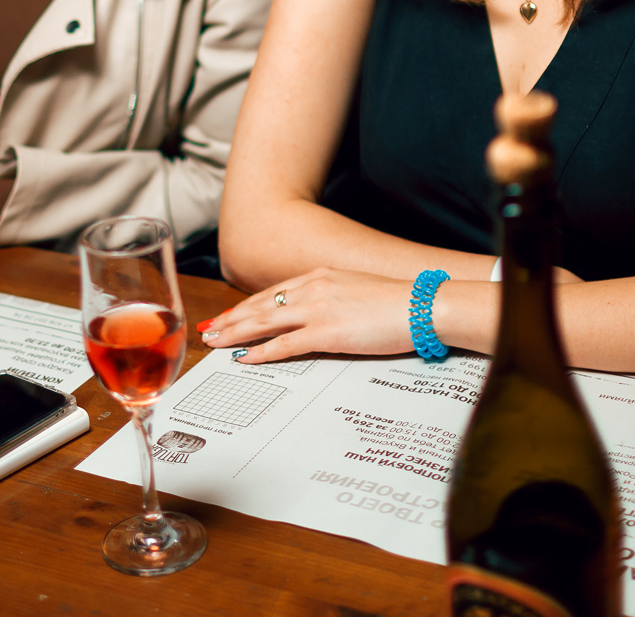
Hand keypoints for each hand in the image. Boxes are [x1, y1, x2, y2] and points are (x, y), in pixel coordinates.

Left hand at [197, 267, 438, 362]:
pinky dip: (261, 352)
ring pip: (265, 322)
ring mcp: (318, 309)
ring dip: (236, 333)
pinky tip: (244, 358)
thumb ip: (335, 299)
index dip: (249, 305)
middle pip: (262, 305)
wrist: (423, 305)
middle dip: (232, 318)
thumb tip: (324, 315)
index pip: (275, 293)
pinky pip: (285, 344)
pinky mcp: (327, 332)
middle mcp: (314, 287)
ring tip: (215, 342)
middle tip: (211, 330)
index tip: (231, 314)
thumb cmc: (400, 303)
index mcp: (322, 276)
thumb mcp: (359, 292)